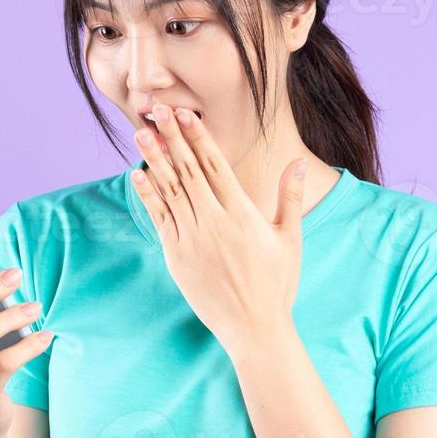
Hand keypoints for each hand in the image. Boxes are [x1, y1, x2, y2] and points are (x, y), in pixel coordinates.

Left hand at [130, 98, 305, 352]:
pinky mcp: (177, 257)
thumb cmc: (277, 284)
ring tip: (141, 133)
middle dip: (171, 137)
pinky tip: (137, 174)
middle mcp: (215, 223)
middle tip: (156, 109)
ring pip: (169, 190)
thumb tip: (299, 162)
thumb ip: (289, 198)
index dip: (198, 137)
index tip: (185, 114)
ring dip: (154, 159)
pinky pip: (160, 218)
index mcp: (242, 214)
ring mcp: (193, 240)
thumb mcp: (290, 239)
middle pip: (188, 170)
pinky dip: (148, 194)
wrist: (254, 328)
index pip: (215, 166)